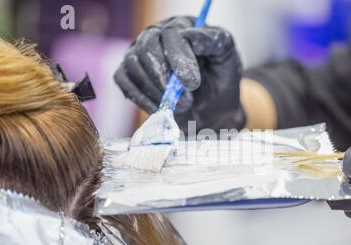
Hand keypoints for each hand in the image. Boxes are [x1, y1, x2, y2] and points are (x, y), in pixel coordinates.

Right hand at [114, 16, 245, 133]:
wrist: (212, 109)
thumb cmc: (220, 79)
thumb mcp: (226, 57)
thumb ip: (213, 41)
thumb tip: (189, 36)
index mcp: (180, 27)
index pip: (171, 34)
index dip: (179, 59)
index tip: (192, 83)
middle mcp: (156, 36)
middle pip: (147, 47)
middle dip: (164, 77)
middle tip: (185, 100)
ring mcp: (139, 54)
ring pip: (134, 65)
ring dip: (155, 91)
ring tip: (180, 106)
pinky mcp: (128, 75)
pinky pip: (124, 82)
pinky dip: (141, 98)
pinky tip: (160, 109)